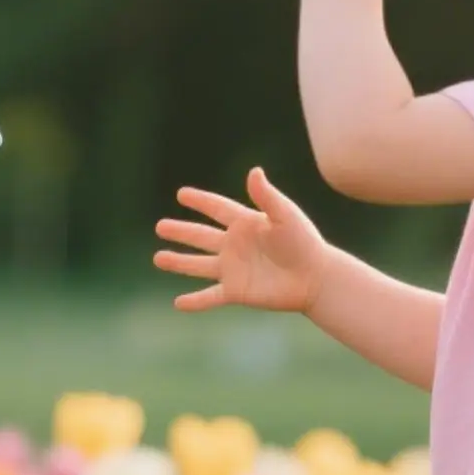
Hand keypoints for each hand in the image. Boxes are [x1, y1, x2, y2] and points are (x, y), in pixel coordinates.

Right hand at [155, 167, 329, 314]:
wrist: (316, 277)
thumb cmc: (304, 242)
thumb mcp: (285, 215)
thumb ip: (267, 196)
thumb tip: (253, 171)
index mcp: (245, 223)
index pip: (217, 208)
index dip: (200, 201)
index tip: (181, 194)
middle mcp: (235, 245)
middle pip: (201, 236)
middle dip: (181, 231)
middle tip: (160, 226)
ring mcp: (234, 269)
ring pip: (199, 265)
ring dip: (179, 262)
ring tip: (157, 258)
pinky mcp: (237, 291)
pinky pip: (210, 296)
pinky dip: (194, 301)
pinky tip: (178, 303)